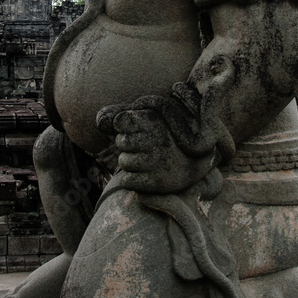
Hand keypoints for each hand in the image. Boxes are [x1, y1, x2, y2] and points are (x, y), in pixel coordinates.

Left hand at [97, 104, 214, 193]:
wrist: (198, 165)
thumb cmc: (168, 138)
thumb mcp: (155, 119)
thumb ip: (128, 115)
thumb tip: (100, 123)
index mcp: (156, 122)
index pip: (121, 121)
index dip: (123, 126)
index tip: (134, 129)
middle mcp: (156, 141)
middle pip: (121, 142)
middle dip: (128, 145)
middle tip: (144, 147)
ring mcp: (155, 162)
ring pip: (123, 161)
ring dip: (130, 162)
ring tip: (147, 161)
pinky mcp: (154, 183)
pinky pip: (126, 180)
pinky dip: (131, 179)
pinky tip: (145, 174)